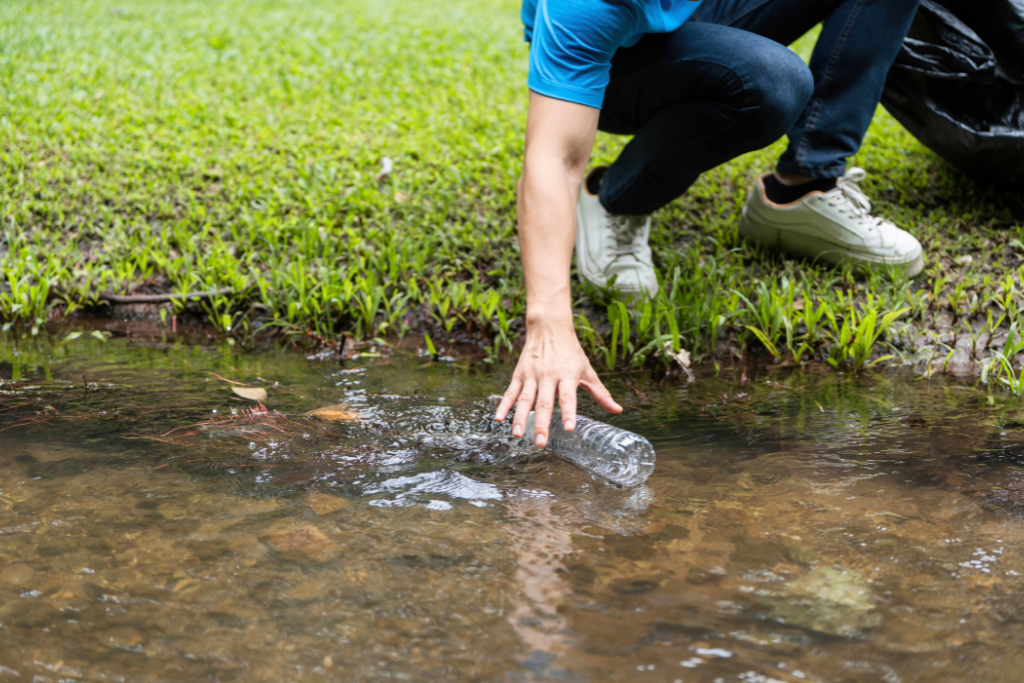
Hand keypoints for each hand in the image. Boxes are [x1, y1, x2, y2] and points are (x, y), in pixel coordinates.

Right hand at [495, 317, 621, 447]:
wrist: (549, 328)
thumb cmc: (571, 352)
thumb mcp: (588, 370)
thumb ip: (601, 393)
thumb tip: (617, 410)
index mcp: (567, 376)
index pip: (568, 398)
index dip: (568, 413)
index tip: (568, 429)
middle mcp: (548, 376)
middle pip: (543, 403)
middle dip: (540, 424)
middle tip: (540, 443)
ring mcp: (531, 375)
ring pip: (524, 400)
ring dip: (520, 418)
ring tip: (517, 435)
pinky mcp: (519, 374)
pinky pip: (510, 392)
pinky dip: (504, 405)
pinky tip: (498, 419)